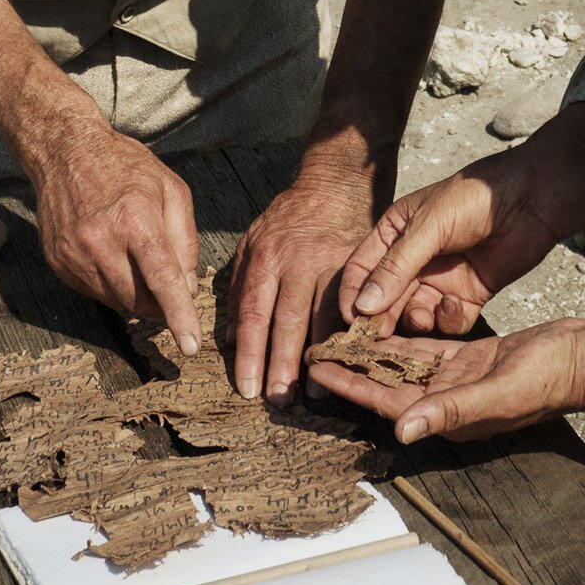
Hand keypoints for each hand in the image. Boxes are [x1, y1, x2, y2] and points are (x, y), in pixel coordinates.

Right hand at [28, 124, 201, 349]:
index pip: (162, 279)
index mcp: (134, 220)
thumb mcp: (171, 189)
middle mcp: (100, 241)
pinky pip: (93, 291)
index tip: (190, 346)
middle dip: (160, 303)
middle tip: (167, 284)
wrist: (65, 150)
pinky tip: (111, 256)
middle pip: (139, 299)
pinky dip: (110, 284)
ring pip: (116, 301)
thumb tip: (187, 287)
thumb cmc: (126, 167)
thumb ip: (185, 239)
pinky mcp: (58, 261)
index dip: (179, 316)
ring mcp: (74, 254)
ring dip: (135, 294)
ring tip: (136, 260)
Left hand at [226, 174, 373, 402]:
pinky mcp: (358, 264)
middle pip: (286, 321)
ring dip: (319, 356)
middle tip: (278, 400)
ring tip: (315, 392)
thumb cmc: (288, 219)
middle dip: (281, 364)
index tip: (247, 387)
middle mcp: (294, 262)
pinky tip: (350, 358)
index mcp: (263, 259)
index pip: (252, 314)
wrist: (333, 184)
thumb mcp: (252, 241)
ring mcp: (329, 263)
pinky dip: (351, 334)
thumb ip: (238, 286)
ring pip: (322, 316)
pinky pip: (354, 303)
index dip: (249, 354)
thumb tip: (226, 335)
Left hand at [308, 316, 584, 443]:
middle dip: (350, 369)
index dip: (350, 385)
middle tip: (313, 348)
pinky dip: (402, 339)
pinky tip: (381, 324)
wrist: (581, 358)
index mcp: (448, 417)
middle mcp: (446, 402)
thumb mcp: (495, 392)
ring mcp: (457, 381)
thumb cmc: (545, 379)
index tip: (316, 367)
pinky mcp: (469, 360)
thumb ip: (449, 410)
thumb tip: (402, 430)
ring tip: (338, 334)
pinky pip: (426, 350)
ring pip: (402, 366)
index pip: (385, 401)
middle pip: (385, 384)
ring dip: (371, 353)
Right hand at [340, 160, 557, 336]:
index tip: (349, 319)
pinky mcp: (468, 297)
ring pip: (415, 314)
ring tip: (421, 316)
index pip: (362, 270)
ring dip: (414, 320)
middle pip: (385, 298)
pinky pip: (449, 321)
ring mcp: (441, 280)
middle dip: (381, 317)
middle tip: (378, 336)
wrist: (529, 199)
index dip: (353, 295)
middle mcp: (413, 261)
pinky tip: (455, 306)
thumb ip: (396, 267)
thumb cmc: (472, 199)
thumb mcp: (428, 228)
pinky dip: (449, 320)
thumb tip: (363, 306)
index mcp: (394, 235)